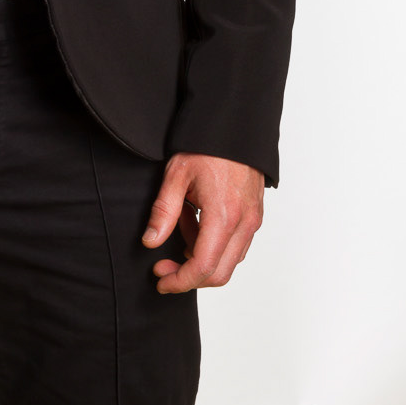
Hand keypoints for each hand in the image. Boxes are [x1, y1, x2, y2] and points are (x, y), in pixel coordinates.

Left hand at [141, 152, 263, 293]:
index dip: (180, 281)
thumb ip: (163, 211)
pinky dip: (214, 246)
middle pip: (219, 274)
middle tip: (163, 267)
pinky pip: (236, 245)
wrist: (236, 124)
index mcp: (224, 215)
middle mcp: (244, 223)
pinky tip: (195, 225)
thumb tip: (150, 241)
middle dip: (189, 277)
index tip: (161, 280)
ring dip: (202, 260)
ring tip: (180, 229)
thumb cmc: (206, 145)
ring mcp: (253, 220)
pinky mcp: (255, 215)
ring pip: (229, 261)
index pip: (204, 267)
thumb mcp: (177, 174)